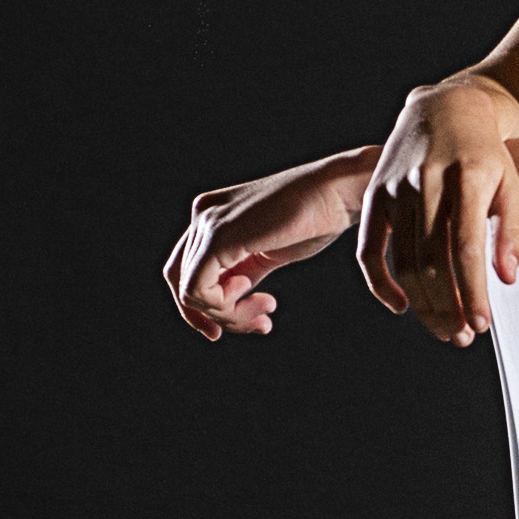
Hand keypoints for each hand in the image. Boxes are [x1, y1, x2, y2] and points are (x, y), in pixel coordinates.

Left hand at [163, 149, 380, 341]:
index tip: (248, 323)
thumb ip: (244, 271)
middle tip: (258, 326)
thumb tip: (232, 302)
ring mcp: (207, 223)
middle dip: (215, 315)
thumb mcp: (269, 251)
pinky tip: (262, 300)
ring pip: (190, 292)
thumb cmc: (316, 217)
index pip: (188, 270)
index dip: (207, 307)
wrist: (338, 193)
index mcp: (213, 216)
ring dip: (231, 315)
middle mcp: (203, 215)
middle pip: (180, 282)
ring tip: (267, 312)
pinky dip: (226, 308)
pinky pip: (198, 290)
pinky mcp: (217, 237)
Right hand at [356, 78, 518, 345]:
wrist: (445, 110)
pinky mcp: (375, 195)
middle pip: (431, 261)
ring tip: (445, 329)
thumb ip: (512, 232)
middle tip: (464, 335)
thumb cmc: (484, 155)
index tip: (482, 323)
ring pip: (404, 262)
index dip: (472, 290)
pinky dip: (381, 285)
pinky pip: (369, 251)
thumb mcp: (512, 185)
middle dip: (448, 307)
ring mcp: (395, 187)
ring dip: (423, 305)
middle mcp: (425, 180)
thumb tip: (506, 279)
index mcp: (467, 175)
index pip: (465, 246)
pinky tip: (404, 307)